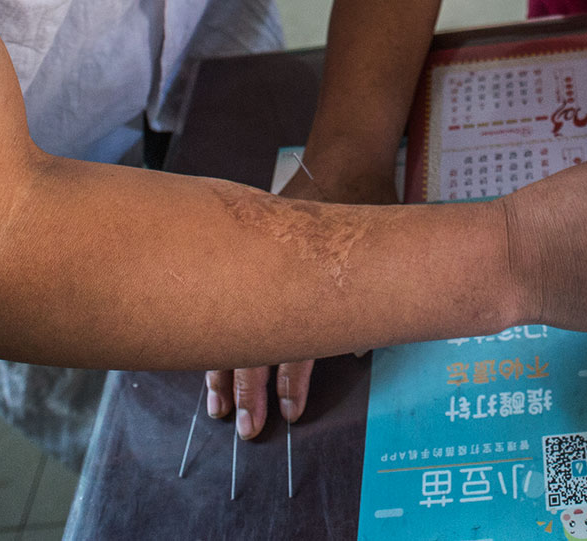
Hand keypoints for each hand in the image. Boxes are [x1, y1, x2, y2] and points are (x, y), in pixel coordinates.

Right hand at [206, 155, 396, 437]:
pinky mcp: (246, 254)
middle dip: (249, 391)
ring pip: (227, 328)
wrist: (342, 158)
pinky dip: (214, 335)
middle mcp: (274, 276)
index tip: (290, 413)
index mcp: (307, 279)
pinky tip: (207, 361)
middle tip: (247, 429)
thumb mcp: (378, 251)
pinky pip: (221, 301)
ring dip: (222, 371)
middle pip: (254, 345)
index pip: (295, 344)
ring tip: (218, 408)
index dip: (292, 382)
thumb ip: (366, 300)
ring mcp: (255, 264)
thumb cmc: (368, 202)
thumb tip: (352, 352)